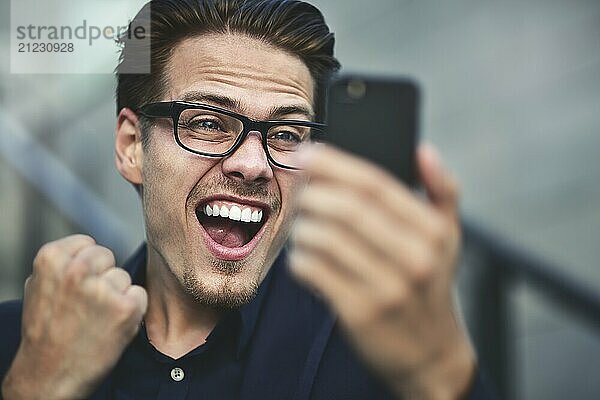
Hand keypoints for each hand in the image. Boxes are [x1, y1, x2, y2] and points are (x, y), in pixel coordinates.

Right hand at [2, 235, 146, 399]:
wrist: (49, 375)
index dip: (87, 266)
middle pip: (109, 258)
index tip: (79, 285)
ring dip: (117, 295)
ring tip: (96, 318)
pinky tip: (112, 325)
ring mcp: (103, 288)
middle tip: (88, 305)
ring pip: (124, 278)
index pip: (88, 244)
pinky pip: (140, 295)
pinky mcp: (126, 307)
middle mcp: (78, 269)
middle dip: (103, 277)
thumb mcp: (39, 288)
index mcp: (53, 258)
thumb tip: (86, 249)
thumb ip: (62, 264)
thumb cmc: (45, 333)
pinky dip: (132, 310)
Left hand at [289, 144, 474, 398]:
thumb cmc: (431, 287)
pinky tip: (301, 255)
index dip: (335, 165)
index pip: (376, 185)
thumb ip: (443, 191)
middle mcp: (413, 258)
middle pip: (348, 209)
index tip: (308, 153)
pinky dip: (299, 257)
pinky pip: (314, 272)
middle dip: (313, 192)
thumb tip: (423, 150)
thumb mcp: (449, 239)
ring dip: (302, 225)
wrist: (431, 355)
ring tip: (300, 224)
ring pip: (325, 238)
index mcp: (432, 232)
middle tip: (299, 189)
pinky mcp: (360, 313)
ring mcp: (386, 288)